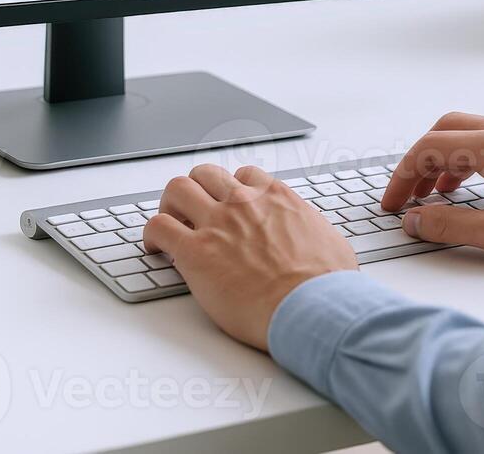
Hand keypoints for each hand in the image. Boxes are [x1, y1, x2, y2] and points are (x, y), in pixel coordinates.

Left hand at [143, 164, 357, 350]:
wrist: (312, 309)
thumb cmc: (327, 286)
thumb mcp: (331, 243)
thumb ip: (313, 233)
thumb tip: (318, 242)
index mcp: (277, 198)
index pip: (245, 176)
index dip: (233, 192)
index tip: (229, 207)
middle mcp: (244, 203)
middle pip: (206, 174)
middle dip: (197, 190)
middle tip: (193, 212)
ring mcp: (217, 224)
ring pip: (178, 189)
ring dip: (171, 205)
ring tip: (171, 225)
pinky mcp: (195, 252)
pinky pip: (159, 227)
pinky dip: (152, 234)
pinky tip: (155, 249)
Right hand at [381, 112, 483, 267]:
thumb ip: (453, 226)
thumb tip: (416, 220)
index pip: (431, 148)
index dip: (403, 176)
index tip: (392, 203)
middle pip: (445, 131)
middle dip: (418, 163)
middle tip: (405, 196)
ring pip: (467, 133)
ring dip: (443, 161)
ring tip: (432, 197)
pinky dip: (467, 160)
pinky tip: (468, 189)